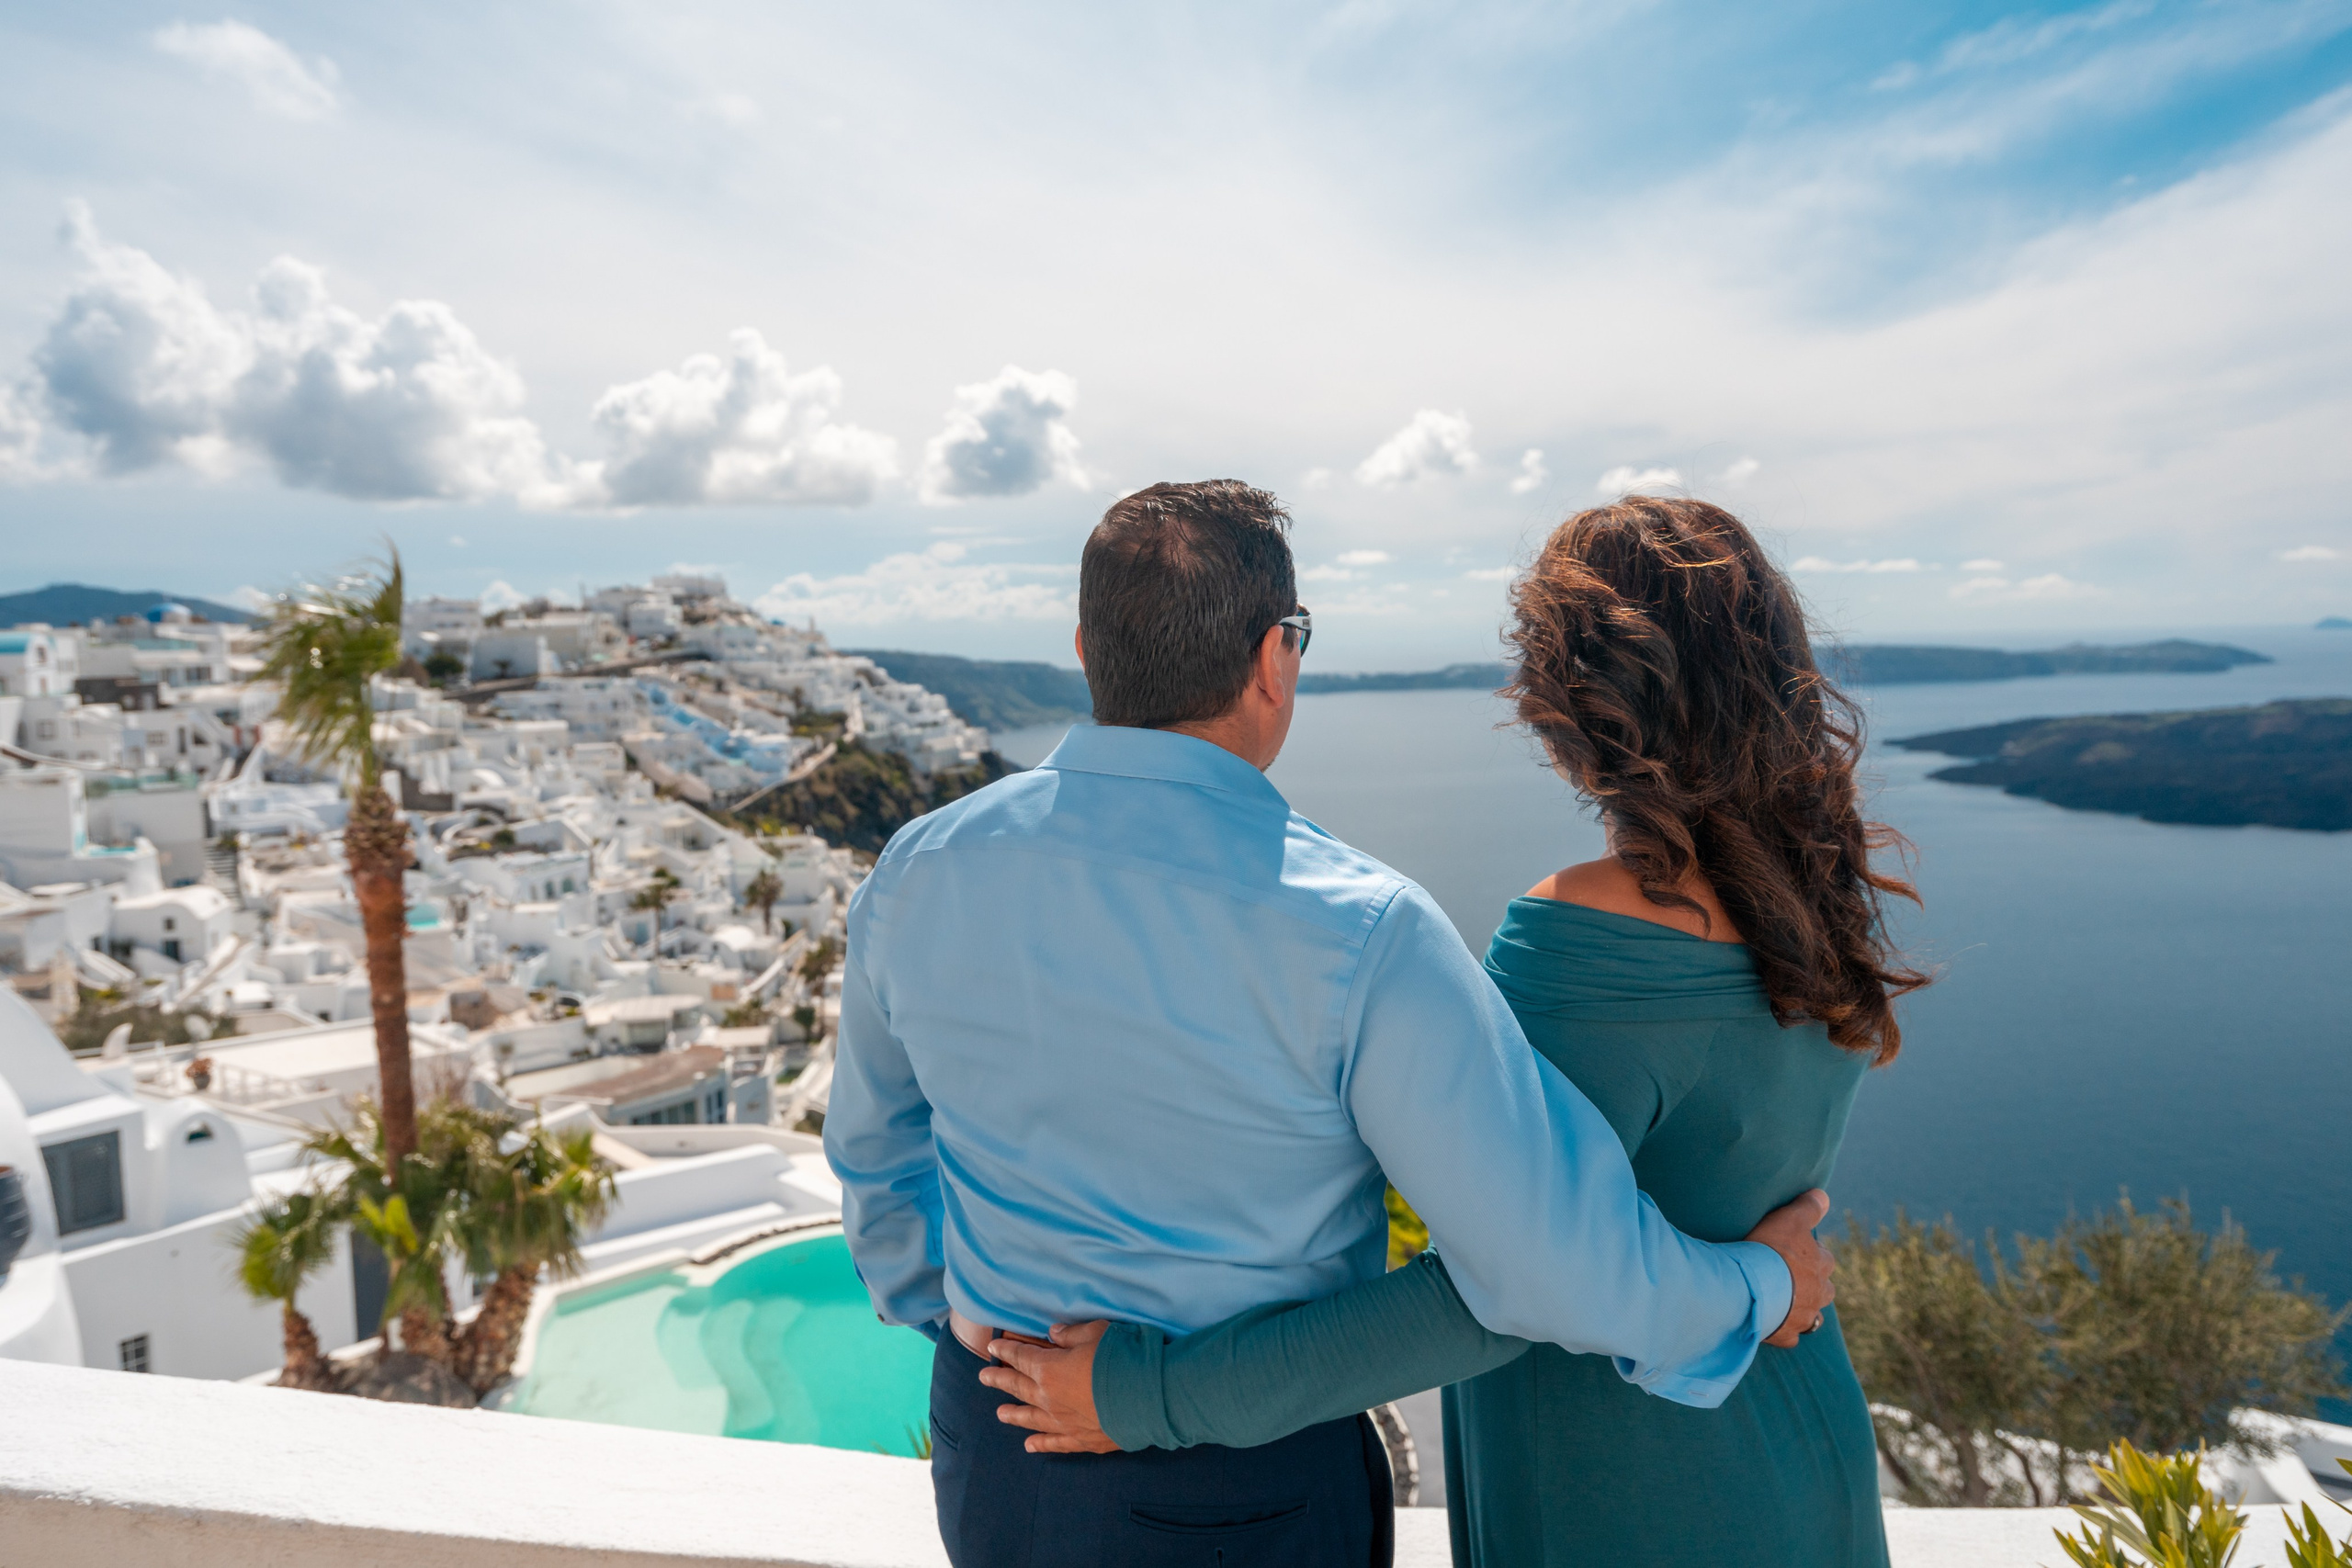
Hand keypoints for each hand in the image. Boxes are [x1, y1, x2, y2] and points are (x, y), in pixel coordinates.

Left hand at [977, 1320, 1117, 1453]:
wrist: (1151, 1398)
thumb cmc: (1124, 1357)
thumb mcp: (1097, 1332)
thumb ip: (1071, 1335)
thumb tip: (1052, 1335)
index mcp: (1050, 1370)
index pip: (1022, 1357)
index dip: (1007, 1350)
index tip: (993, 1347)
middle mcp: (1050, 1399)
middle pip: (1019, 1387)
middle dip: (1000, 1380)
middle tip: (983, 1377)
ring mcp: (1065, 1423)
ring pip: (1031, 1419)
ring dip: (1014, 1414)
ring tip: (1000, 1414)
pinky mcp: (1083, 1440)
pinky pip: (1056, 1443)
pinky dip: (1041, 1444)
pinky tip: (1030, 1447)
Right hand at [1745, 1188, 1833, 1348]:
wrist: (1750, 1287)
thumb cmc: (1770, 1250)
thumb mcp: (1789, 1219)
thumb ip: (1807, 1207)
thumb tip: (1824, 1196)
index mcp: (1822, 1266)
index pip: (1824, 1258)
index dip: (1811, 1254)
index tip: (1794, 1250)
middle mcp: (1819, 1293)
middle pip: (1824, 1290)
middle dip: (1811, 1284)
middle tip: (1788, 1276)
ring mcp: (1803, 1316)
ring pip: (1812, 1316)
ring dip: (1802, 1309)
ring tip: (1783, 1302)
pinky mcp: (1786, 1335)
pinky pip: (1790, 1336)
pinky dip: (1784, 1330)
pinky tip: (1772, 1323)